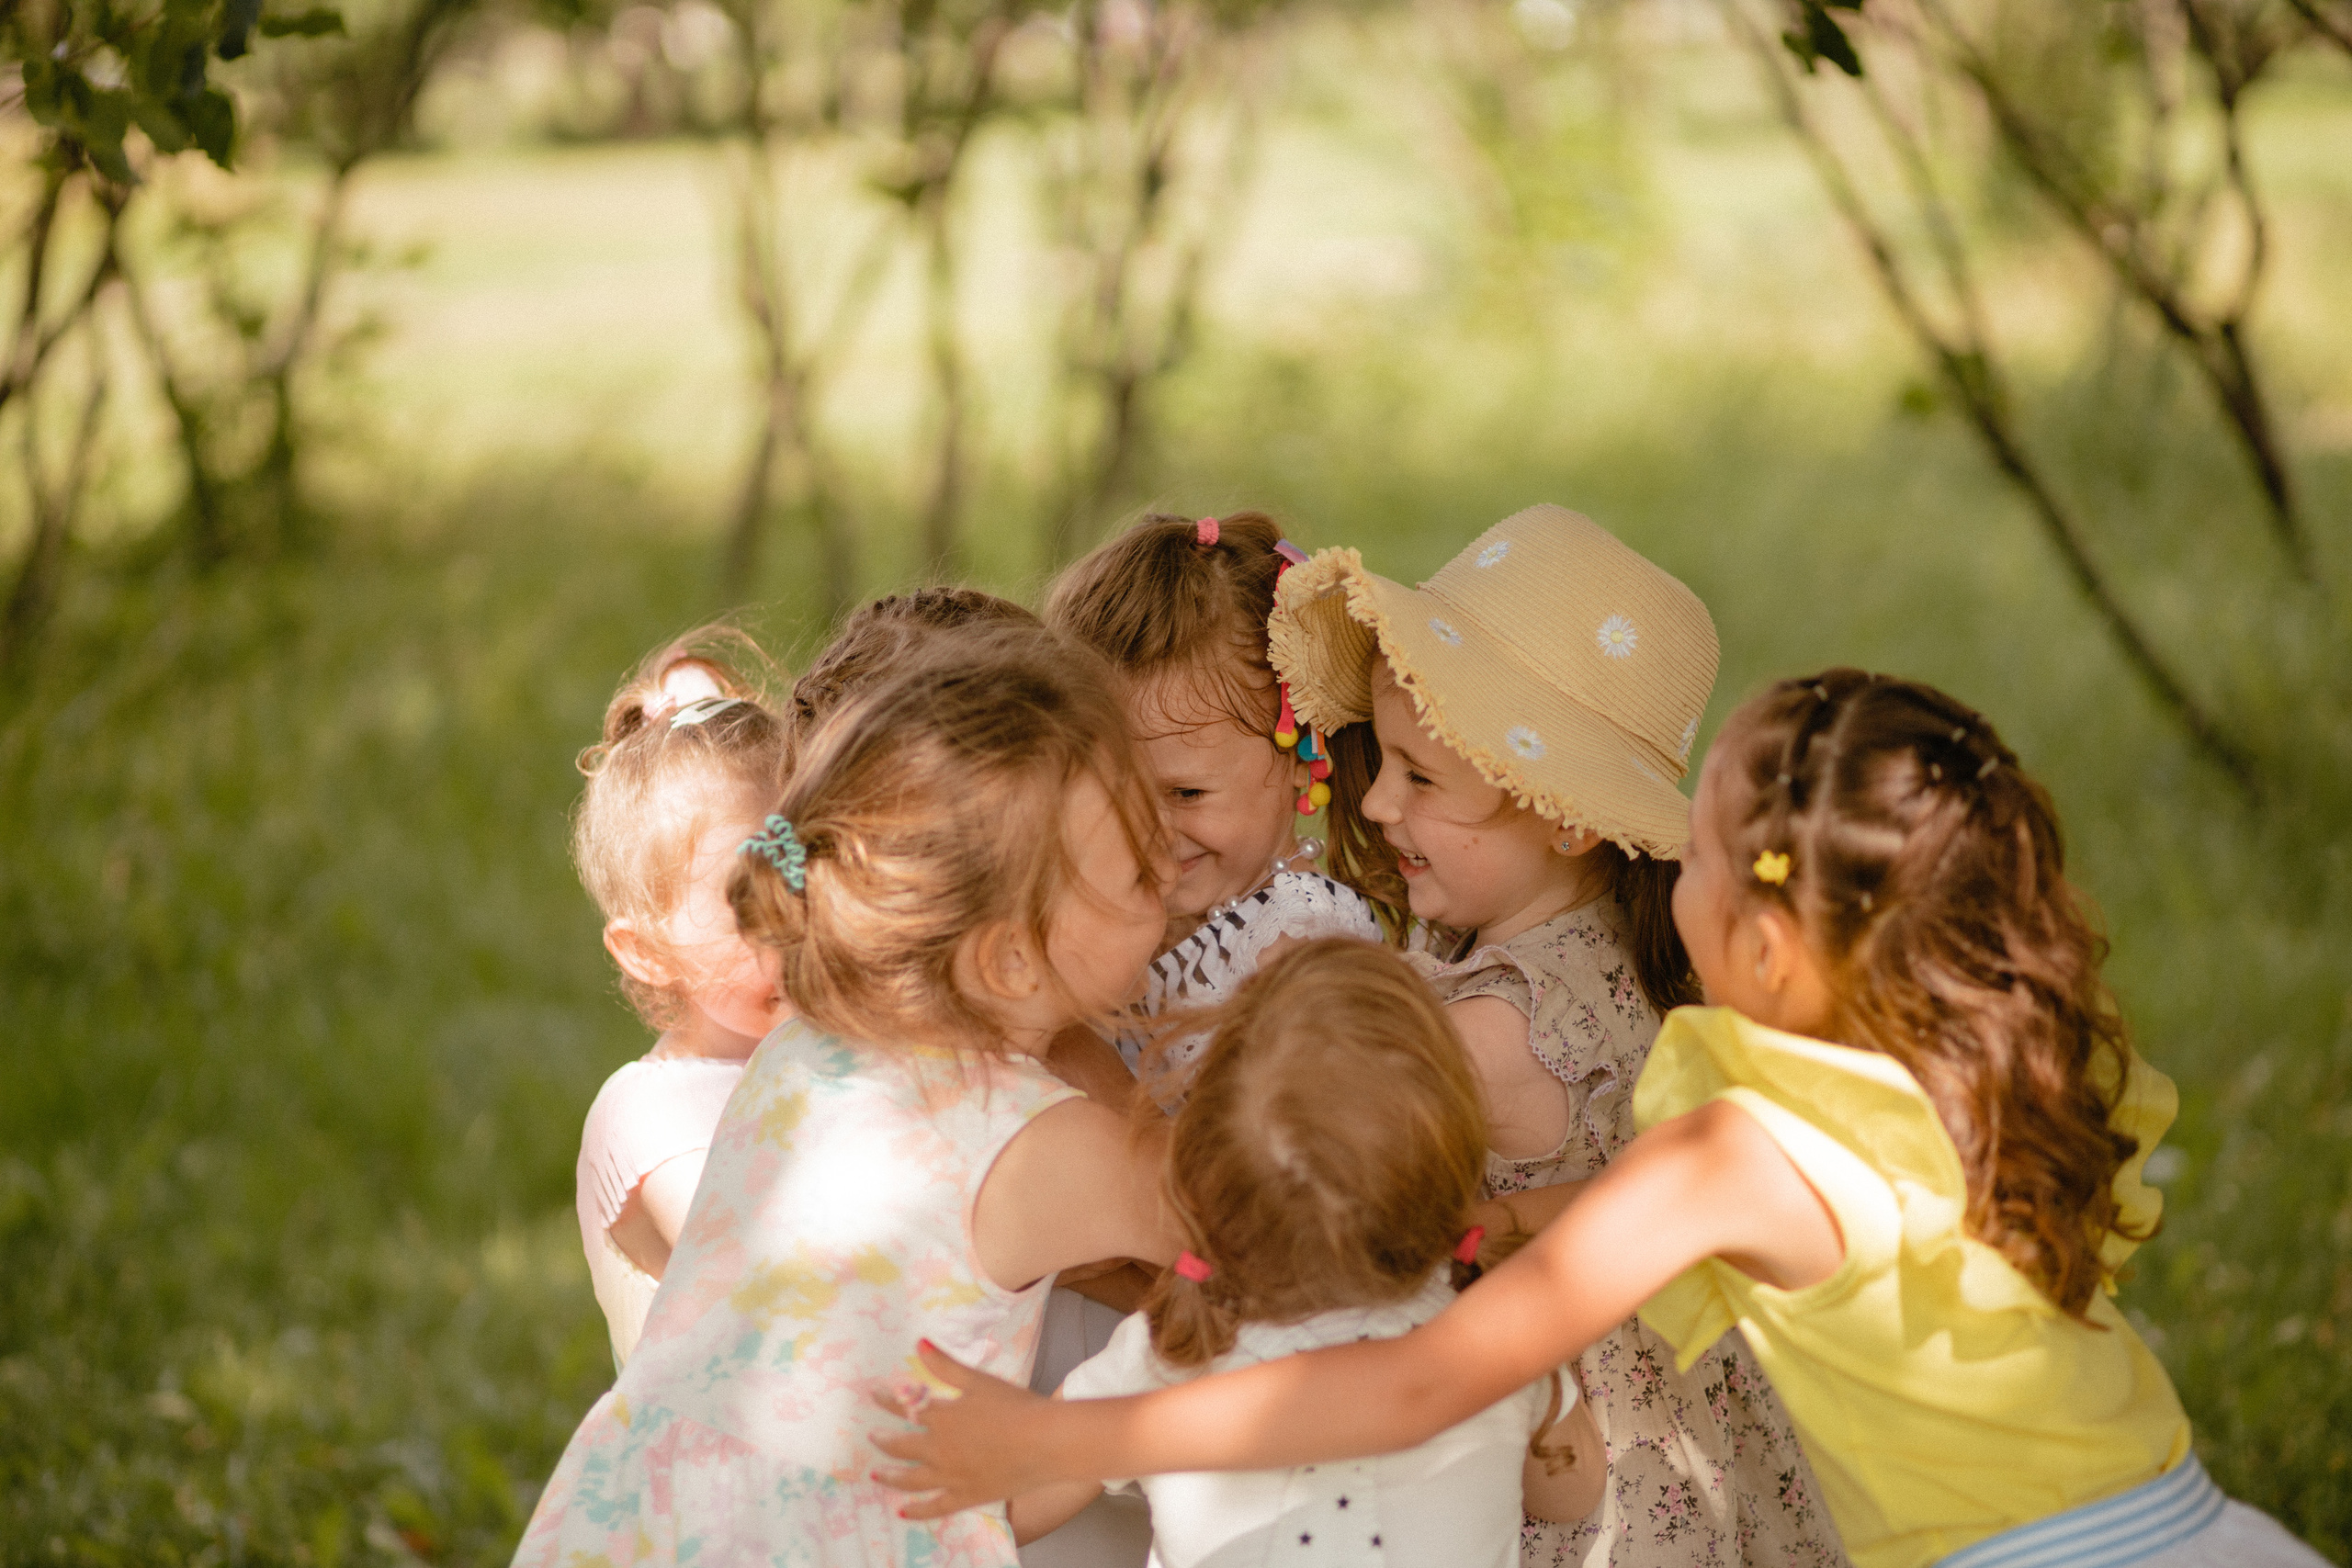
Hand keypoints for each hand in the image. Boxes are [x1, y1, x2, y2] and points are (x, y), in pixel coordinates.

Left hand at [871, 1340, 1063, 1519]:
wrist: (1047, 1443)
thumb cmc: (1017, 1408)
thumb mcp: (980, 1381)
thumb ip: (946, 1365)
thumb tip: (919, 1343)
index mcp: (943, 1417)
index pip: (906, 1407)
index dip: (887, 1400)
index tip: (874, 1395)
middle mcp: (940, 1449)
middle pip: (902, 1445)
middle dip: (884, 1440)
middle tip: (872, 1437)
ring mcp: (950, 1477)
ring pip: (911, 1479)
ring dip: (890, 1476)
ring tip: (876, 1474)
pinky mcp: (965, 1497)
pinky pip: (934, 1508)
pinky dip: (917, 1510)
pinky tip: (903, 1511)